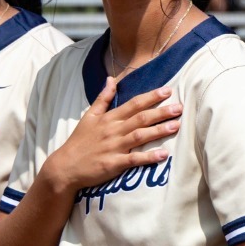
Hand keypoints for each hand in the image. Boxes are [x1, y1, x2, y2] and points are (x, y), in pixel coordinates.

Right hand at [39, 79, 182, 194]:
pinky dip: (148, 157)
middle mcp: (113, 130)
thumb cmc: (79, 141)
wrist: (65, 167)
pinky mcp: (113, 164)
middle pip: (140, 118)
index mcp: (109, 118)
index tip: (167, 91)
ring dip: (159, 130)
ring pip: (140, 136)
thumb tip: (111, 79)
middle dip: (161, 112)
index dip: (151, 97)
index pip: (133, 104)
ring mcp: (114, 147)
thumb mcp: (89, 116)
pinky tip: (163, 154)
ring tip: (176, 125)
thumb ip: (102, 98)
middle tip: (179, 107)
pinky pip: (133, 160)